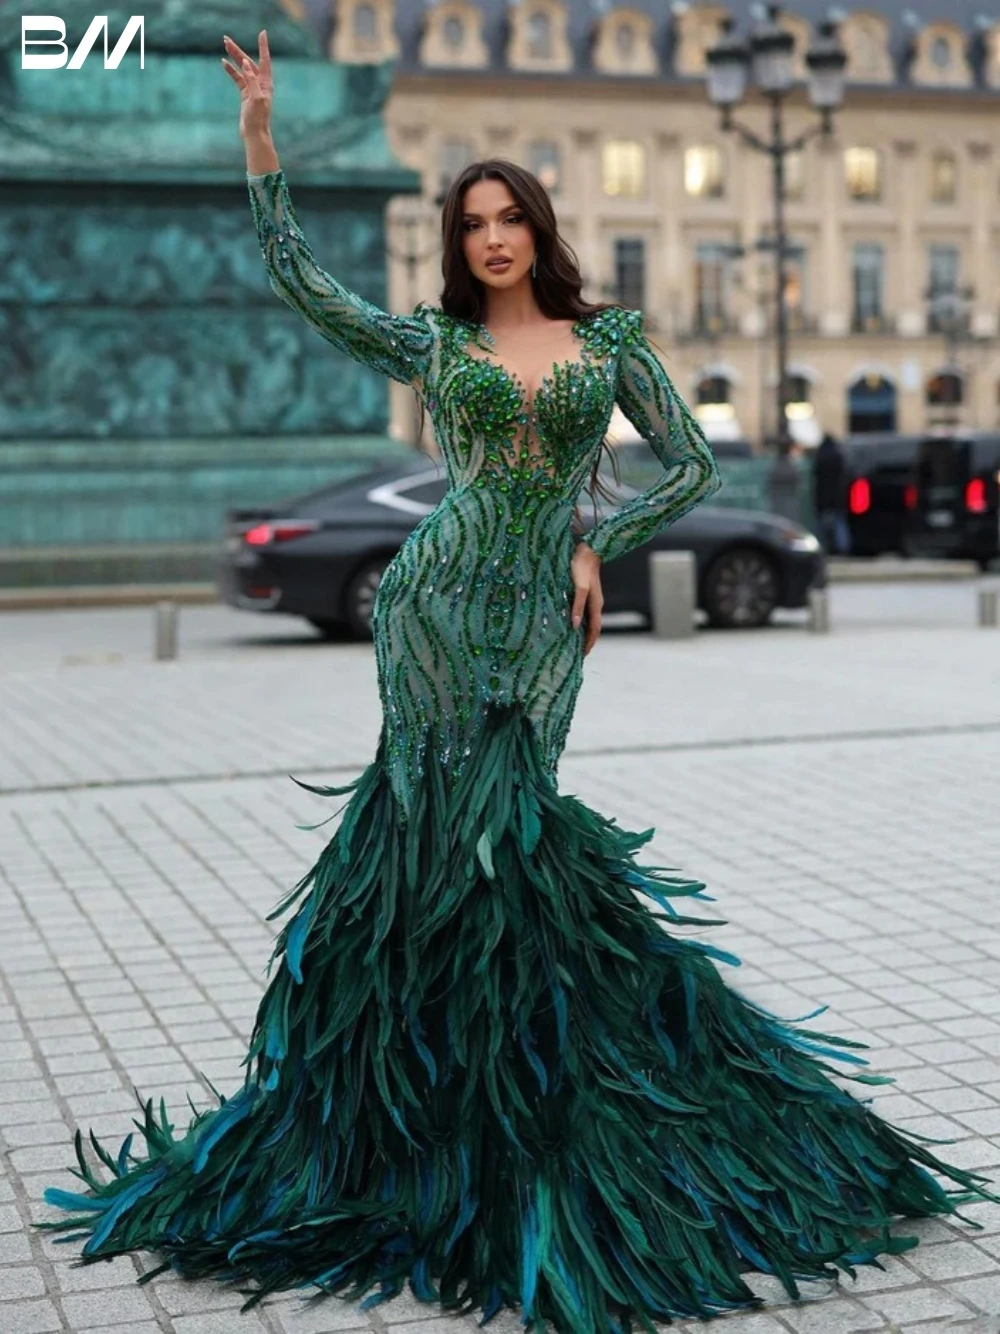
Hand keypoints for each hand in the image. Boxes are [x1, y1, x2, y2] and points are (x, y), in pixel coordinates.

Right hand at [221, 30, 272, 141]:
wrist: (254, 134)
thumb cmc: (258, 118)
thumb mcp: (256, 98)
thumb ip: (251, 80)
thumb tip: (245, 63)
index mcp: (266, 83)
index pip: (265, 60)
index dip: (263, 46)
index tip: (262, 33)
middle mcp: (260, 84)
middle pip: (248, 62)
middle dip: (237, 50)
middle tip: (226, 39)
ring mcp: (252, 88)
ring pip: (241, 68)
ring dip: (233, 57)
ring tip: (224, 45)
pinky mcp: (245, 94)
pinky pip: (237, 78)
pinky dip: (231, 70)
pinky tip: (224, 63)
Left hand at [570, 542, 602, 656]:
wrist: (587, 550)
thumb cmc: (582, 567)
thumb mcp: (579, 588)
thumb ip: (577, 606)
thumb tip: (574, 625)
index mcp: (596, 605)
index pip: (594, 629)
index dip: (589, 642)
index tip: (582, 654)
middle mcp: (595, 604)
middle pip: (593, 627)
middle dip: (587, 640)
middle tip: (578, 653)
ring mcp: (592, 598)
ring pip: (589, 620)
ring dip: (583, 632)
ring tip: (574, 642)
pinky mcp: (586, 593)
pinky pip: (584, 612)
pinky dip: (580, 621)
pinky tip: (571, 623)